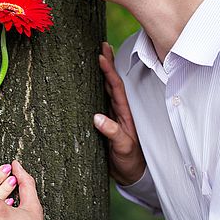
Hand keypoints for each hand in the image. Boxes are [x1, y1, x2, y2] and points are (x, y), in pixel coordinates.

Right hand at [95, 42, 145, 185]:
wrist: (131, 175)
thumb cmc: (129, 161)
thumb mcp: (123, 149)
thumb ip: (113, 133)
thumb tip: (97, 118)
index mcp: (125, 113)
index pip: (116, 86)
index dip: (109, 71)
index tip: (102, 55)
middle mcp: (119, 110)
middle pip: (112, 81)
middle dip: (108, 62)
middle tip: (101, 44)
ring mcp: (112, 114)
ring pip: (106, 88)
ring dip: (101, 72)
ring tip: (97, 54)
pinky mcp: (105, 121)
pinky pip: (99, 100)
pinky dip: (95, 87)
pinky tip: (88, 80)